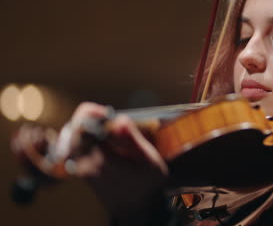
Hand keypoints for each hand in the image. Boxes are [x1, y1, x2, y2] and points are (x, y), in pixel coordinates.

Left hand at [55, 102, 168, 218]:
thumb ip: (132, 139)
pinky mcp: (80, 171)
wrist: (137, 209)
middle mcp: (85, 165)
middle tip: (108, 117)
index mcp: (101, 160)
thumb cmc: (147, 183)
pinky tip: (105, 140)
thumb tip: (119, 119)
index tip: (108, 113)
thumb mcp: (149, 160)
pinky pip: (76, 147)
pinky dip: (88, 137)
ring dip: (88, 127)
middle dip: (89, 118)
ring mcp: (80, 169)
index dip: (92, 113)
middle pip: (75, 130)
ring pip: (74, 138)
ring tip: (108, 129)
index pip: (83, 127)